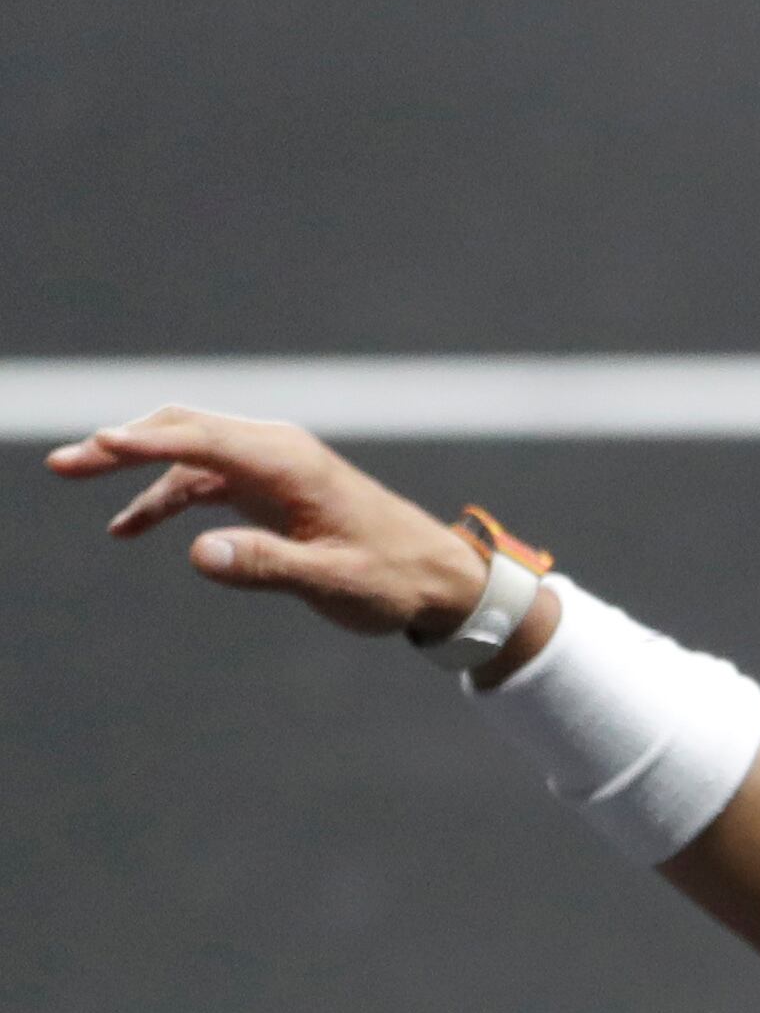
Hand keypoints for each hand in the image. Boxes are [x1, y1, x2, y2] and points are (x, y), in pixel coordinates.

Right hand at [46, 406, 500, 641]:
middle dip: (123, 443)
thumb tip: (201, 552)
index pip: (205, 440)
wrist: (441, 579)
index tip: (99, 444)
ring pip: (187, 451)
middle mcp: (277, 452)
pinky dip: (166, 496)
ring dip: (135, 465)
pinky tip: (130, 528)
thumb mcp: (333, 581)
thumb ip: (268, 564)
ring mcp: (270, 466)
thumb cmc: (395, 579)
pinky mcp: (269, 487)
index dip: (148, 442)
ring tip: (75, 477)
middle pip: (185, 430)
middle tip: (65, 464)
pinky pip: (204, 481)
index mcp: (292, 464)